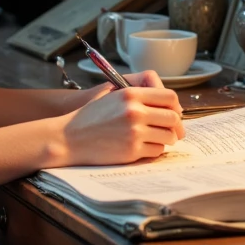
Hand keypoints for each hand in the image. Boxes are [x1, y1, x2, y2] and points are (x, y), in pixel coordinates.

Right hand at [49, 75, 183, 167]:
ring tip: (156, 138)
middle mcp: (135, 111)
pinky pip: (157, 150)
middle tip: (172, 131)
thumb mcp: (112, 95)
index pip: (169, 97)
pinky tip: (144, 147)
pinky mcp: (132, 150)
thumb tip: (171, 106)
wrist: (69, 138)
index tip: (174, 113)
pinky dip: (154, 150)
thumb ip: (139, 95)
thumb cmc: (90, 117)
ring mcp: (134, 132)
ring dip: (166, 139)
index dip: (175, 107)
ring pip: (168, 136)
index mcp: (131, 94)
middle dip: (175, 126)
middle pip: (173, 118)